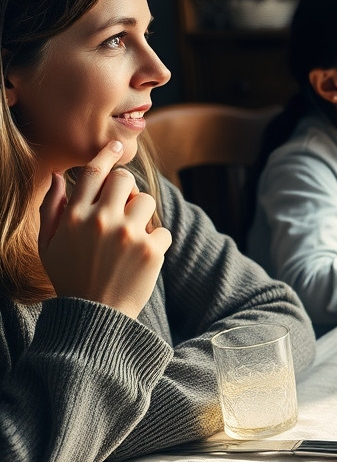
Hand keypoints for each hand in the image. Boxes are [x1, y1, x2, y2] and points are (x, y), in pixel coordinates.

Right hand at [37, 141, 172, 318]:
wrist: (95, 317)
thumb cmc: (70, 278)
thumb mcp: (48, 245)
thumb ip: (51, 209)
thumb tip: (60, 176)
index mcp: (74, 217)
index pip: (94, 173)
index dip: (107, 154)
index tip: (116, 145)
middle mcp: (101, 221)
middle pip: (125, 180)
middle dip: (127, 188)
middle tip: (124, 205)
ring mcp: (128, 235)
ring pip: (147, 201)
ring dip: (142, 215)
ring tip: (131, 236)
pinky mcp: (152, 250)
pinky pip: (163, 232)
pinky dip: (156, 244)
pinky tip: (141, 259)